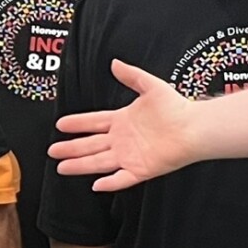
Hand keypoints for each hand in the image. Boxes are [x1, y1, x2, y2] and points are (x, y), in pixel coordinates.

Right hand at [52, 62, 199, 192]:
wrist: (195, 126)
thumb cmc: (176, 107)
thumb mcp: (151, 86)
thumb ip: (132, 75)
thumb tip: (115, 63)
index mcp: (123, 120)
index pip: (94, 122)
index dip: (77, 123)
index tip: (60, 124)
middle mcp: (123, 139)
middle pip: (91, 145)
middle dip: (70, 148)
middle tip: (52, 151)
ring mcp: (131, 155)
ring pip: (99, 161)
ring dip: (80, 164)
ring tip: (62, 167)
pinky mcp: (142, 169)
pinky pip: (122, 178)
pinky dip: (110, 182)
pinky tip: (96, 185)